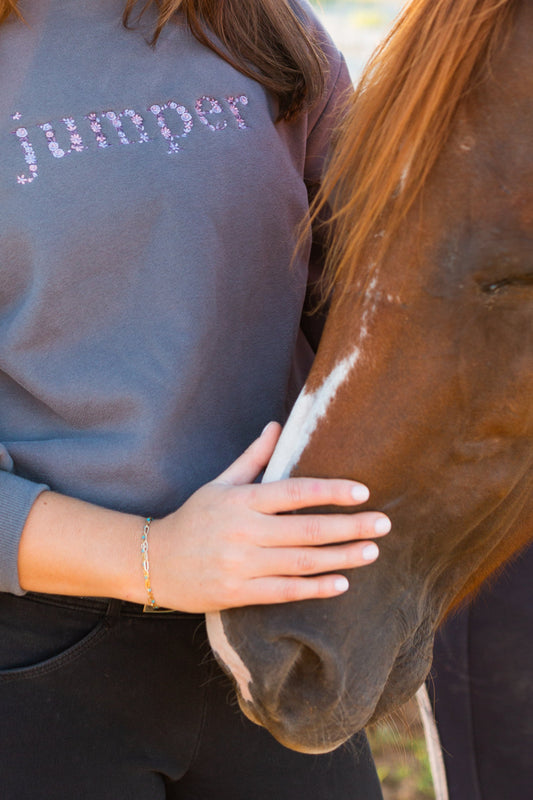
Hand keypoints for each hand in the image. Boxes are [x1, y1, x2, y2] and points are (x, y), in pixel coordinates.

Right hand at [150, 422, 390, 612]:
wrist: (154, 562)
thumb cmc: (193, 518)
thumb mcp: (219, 484)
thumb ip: (253, 459)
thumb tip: (277, 426)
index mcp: (241, 500)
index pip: (294, 491)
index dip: (330, 491)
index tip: (362, 492)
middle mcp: (243, 531)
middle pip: (306, 529)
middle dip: (349, 527)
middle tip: (383, 524)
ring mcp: (241, 564)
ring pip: (301, 562)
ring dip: (340, 557)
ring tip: (371, 552)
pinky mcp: (238, 593)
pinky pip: (284, 591)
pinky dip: (315, 588)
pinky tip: (342, 583)